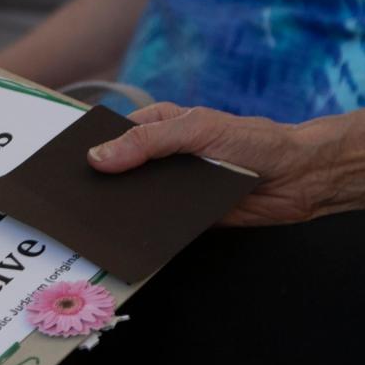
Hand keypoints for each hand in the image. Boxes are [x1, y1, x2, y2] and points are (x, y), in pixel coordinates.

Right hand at [86, 102, 335, 226]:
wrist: (300, 177)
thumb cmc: (253, 140)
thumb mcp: (195, 131)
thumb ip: (147, 143)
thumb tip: (99, 157)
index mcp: (161, 127)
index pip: (114, 136)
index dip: (90, 148)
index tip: (64, 165)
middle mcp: (164, 158)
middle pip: (120, 172)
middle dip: (99, 184)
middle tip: (71, 199)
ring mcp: (174, 187)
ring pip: (136, 200)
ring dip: (120, 210)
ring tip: (90, 221)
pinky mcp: (187, 215)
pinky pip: (159, 224)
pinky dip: (145, 231)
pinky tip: (126, 238)